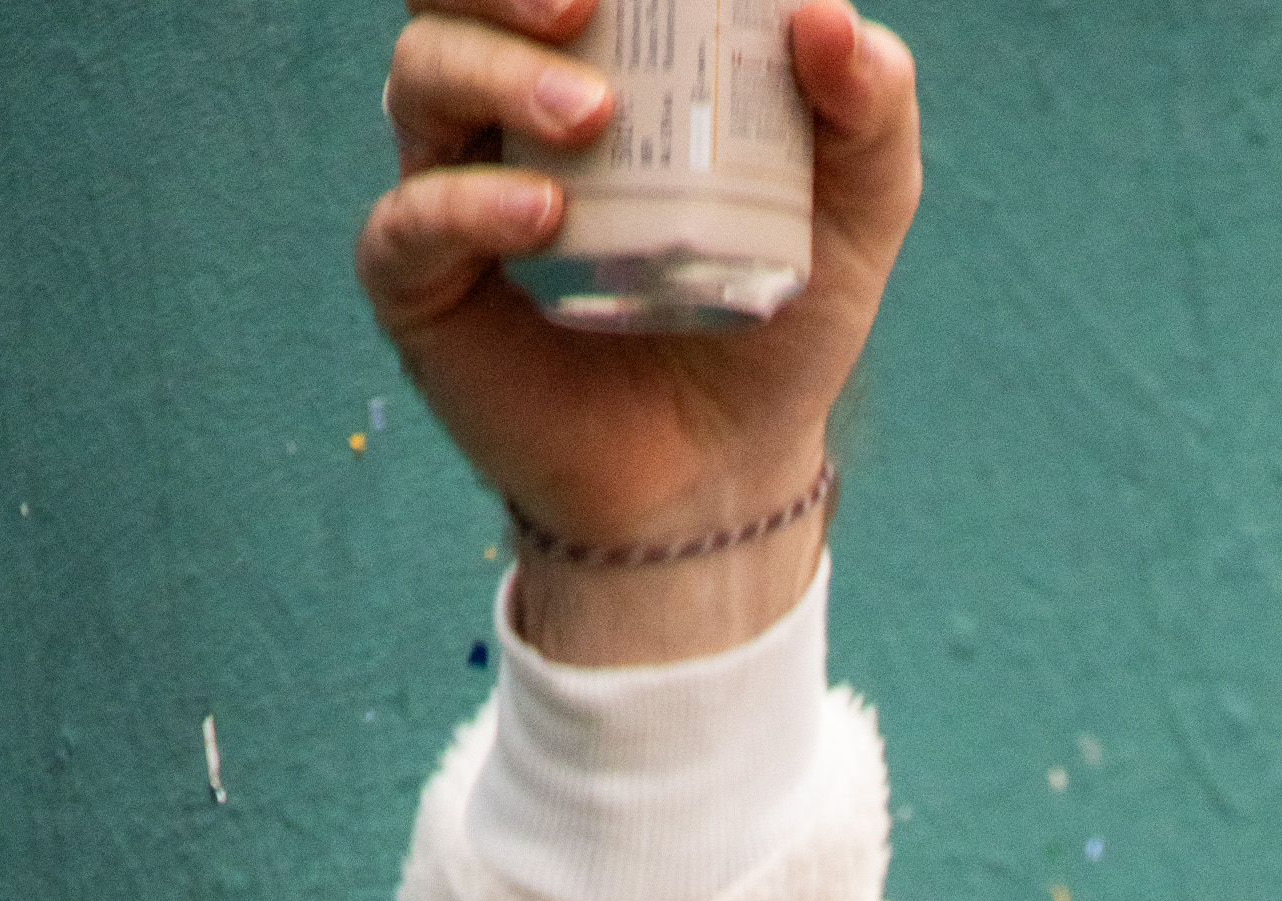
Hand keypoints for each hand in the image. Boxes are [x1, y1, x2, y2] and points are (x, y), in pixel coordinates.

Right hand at [357, 2, 921, 658]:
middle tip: (583, 2)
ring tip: (593, 119)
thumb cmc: (776, 323)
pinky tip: (542, 214)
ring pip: (423, 74)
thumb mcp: (855, 214)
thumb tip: (826, 14)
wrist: (726, 472)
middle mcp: (506, 100)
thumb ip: (872, 108)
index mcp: (594, 53)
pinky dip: (468, 203)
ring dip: (497, 73)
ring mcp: (456, 184)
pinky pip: (409, 219)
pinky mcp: (423, 284)